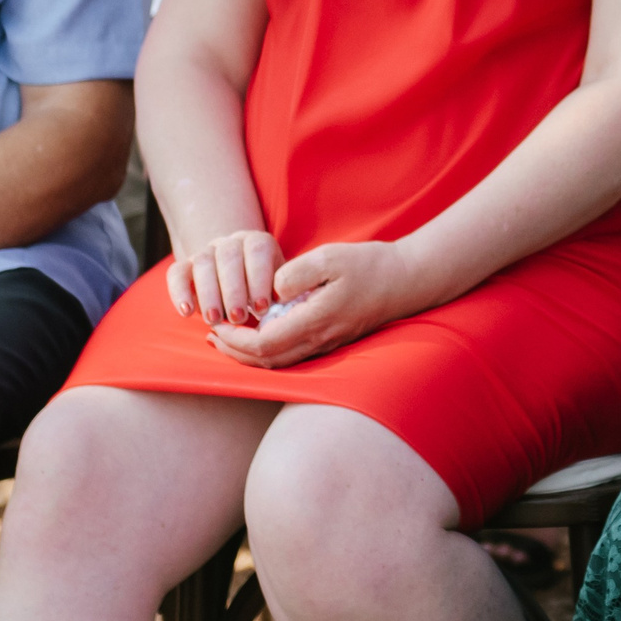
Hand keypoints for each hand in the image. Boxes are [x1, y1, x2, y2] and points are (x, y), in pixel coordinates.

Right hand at [165, 229, 285, 327]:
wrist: (237, 283)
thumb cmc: (263, 294)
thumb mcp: (276, 291)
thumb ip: (278, 296)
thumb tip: (280, 309)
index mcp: (259, 243)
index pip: (258, 251)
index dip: (260, 280)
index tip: (262, 308)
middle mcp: (232, 242)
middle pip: (229, 257)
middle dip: (234, 290)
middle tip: (238, 318)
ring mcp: (207, 251)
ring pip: (203, 263)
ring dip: (209, 294)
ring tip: (214, 320)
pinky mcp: (184, 266)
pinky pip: (177, 273)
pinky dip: (179, 293)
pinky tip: (187, 313)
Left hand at [206, 240, 430, 369]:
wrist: (408, 280)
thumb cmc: (369, 265)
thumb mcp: (331, 257)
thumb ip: (297, 273)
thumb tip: (272, 289)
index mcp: (315, 321)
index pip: (264, 345)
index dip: (235, 341)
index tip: (217, 325)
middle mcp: (320, 340)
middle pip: (267, 362)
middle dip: (235, 353)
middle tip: (212, 336)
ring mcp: (327, 344)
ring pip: (279, 363)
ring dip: (250, 355)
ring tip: (228, 338)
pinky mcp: (332, 341)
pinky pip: (293, 356)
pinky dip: (269, 350)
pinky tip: (261, 334)